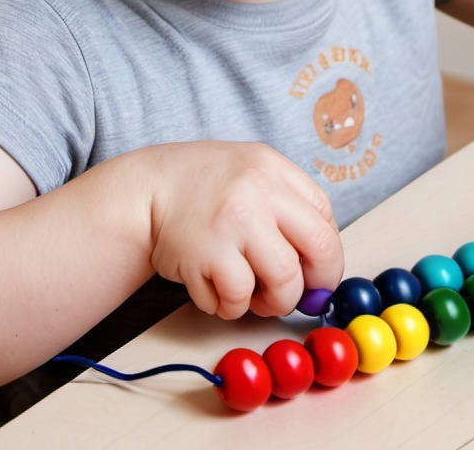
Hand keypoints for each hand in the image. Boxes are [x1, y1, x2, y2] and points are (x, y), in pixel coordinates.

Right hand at [138, 141, 342, 319]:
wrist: (147, 191)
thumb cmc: (204, 188)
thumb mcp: (251, 172)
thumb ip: (287, 206)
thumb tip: (320, 266)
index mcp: (273, 168)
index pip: (324, 217)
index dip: (326, 255)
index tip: (315, 272)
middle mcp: (258, 190)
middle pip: (319, 250)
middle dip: (315, 284)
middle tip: (298, 293)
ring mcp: (233, 222)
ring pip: (284, 282)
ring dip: (272, 302)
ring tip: (251, 294)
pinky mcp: (206, 255)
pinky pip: (238, 298)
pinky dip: (231, 305)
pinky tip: (217, 289)